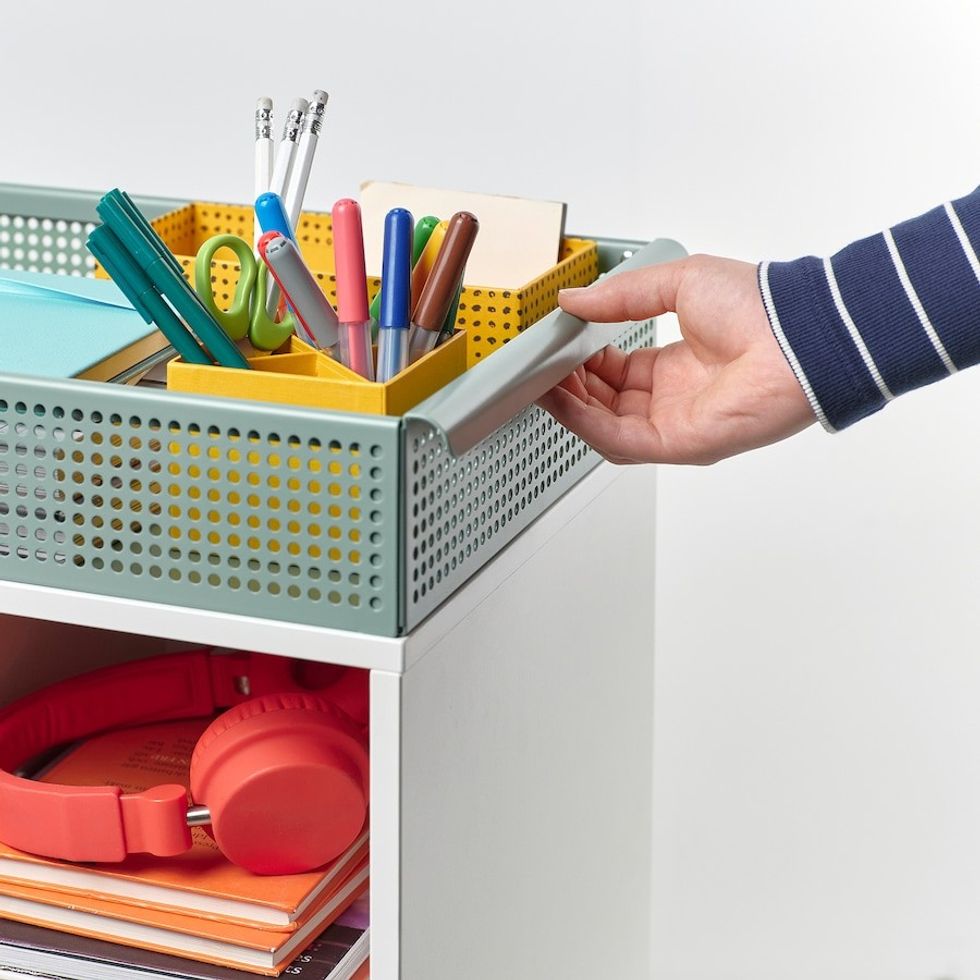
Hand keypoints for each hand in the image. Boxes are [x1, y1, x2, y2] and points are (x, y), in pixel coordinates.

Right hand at [538, 255, 815, 464]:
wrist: (798, 334)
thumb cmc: (759, 309)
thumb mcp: (678, 284)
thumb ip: (623, 295)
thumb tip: (574, 299)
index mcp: (676, 366)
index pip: (614, 372)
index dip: (582, 361)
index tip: (556, 344)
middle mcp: (672, 399)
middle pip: (603, 402)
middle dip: (568, 384)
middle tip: (541, 363)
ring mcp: (673, 424)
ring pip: (602, 425)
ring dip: (568, 405)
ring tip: (540, 379)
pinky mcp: (676, 444)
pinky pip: (616, 440)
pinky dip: (583, 422)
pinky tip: (560, 399)